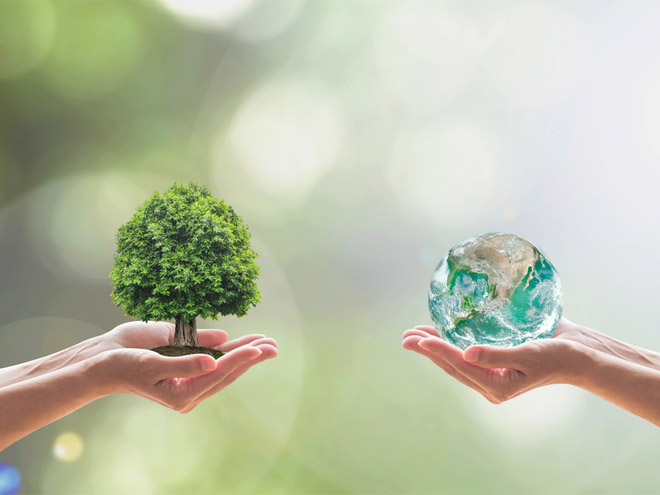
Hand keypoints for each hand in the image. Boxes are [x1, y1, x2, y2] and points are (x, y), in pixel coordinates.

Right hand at [95, 322, 276, 412]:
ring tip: (266, 342)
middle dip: (251, 357)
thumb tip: (212, 360)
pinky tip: (242, 343)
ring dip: (245, 352)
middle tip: (273, 345)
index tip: (258, 348)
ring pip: (223, 364)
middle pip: (227, 370)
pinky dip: (229, 349)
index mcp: (182, 393)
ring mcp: (188, 374)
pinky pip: (212, 356)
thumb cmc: (124, 366)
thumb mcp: (152, 365)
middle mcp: (190, 386)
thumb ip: (183, 363)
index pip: (218, 373)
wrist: (102, 363)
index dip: (240, 359)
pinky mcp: (185, 362)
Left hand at [402, 320, 584, 403]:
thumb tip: (466, 354)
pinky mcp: (495, 361)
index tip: (417, 339)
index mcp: (496, 385)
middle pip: (450, 365)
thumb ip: (496, 355)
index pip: (459, 365)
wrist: (578, 356)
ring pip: (455, 360)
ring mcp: (491, 373)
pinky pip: (466, 354)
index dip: (437, 350)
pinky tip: (440, 333)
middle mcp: (489, 382)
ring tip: (413, 334)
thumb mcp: (527, 354)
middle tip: (404, 337)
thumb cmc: (557, 356)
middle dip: (426, 350)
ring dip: (434, 347)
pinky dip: (450, 344)